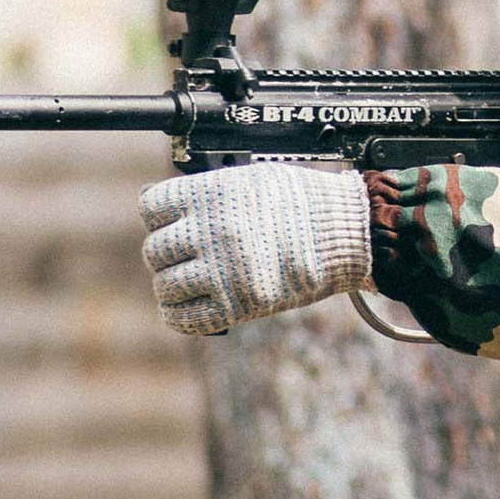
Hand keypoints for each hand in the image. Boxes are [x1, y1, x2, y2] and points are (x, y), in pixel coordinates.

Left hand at [139, 162, 372, 335]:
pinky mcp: (238, 304)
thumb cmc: (302, 202)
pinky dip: (178, 315)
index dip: (159, 217)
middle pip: (155, 250)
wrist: (347, 233)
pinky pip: (186, 318)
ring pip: (165, 286)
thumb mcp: (249, 180)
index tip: (169, 223)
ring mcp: (223, 271)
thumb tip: (167, 211)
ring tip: (184, 283)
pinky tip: (184, 308)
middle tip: (181, 256)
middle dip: (165, 254)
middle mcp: (211, 232)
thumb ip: (208, 194)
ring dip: (170, 286)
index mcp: (211, 195)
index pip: (152, 208)